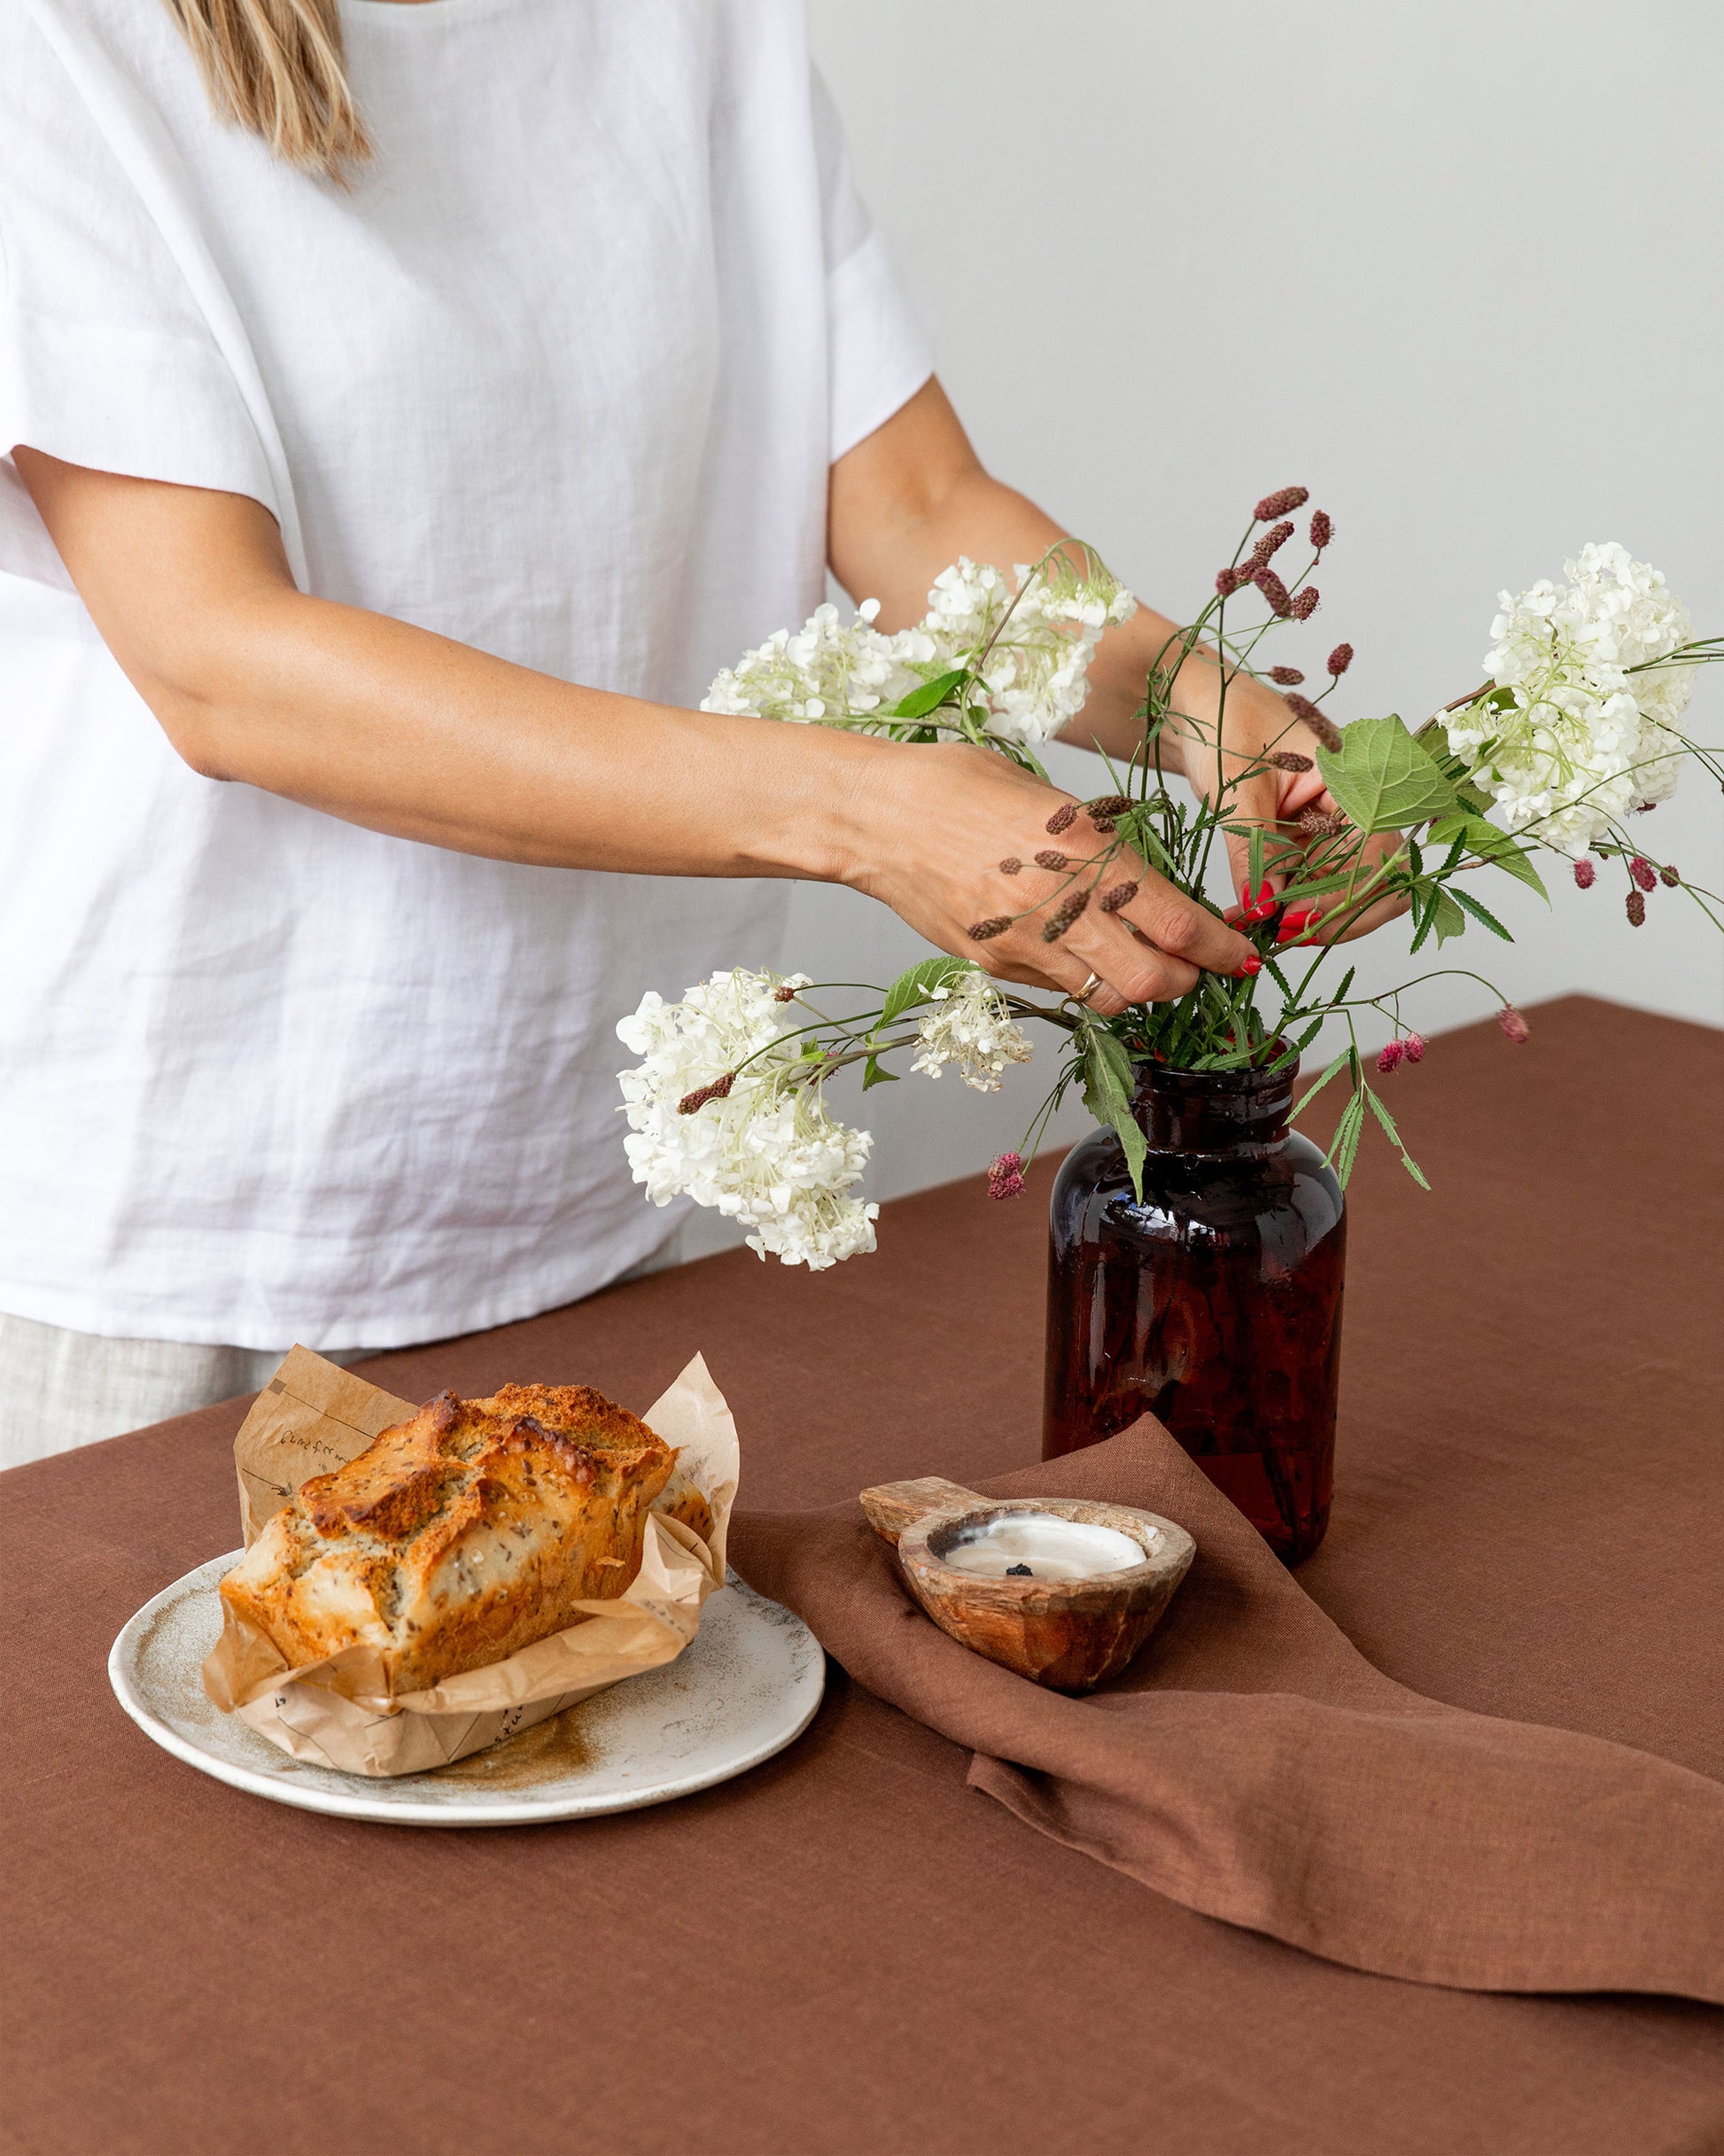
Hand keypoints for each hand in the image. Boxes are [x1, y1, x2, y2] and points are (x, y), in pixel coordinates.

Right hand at [841, 740, 1253, 1017]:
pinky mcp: (993, 964)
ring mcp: (1023, 944)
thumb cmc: (960, 786)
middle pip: (1153, 980)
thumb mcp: (1048, 798)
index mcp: (1085, 852)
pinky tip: (1082, 954)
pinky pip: (1060, 988)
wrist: (876, 816)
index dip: (1221, 949)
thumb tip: (1146, 885)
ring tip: (1143, 965)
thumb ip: (1099, 845)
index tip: (1242, 955)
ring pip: (1109, 998)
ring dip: (1138, 990)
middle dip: (1187, 981)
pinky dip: (1085, 980)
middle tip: (1197, 969)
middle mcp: (1060, 907)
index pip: (1177, 922)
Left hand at [1171, 667, 1409, 941]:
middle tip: (1281, 936)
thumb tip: (1262, 911)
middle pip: (1376, 881)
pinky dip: (1290, 905)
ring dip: (1307, 917)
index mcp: (1360, 776)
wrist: (1200, 705)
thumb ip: (1255, 852)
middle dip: (1334, 916)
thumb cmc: (1223, 722)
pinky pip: (1315, 884)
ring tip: (1257, 928)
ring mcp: (1337, 825)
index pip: (1375, 855)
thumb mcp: (1238, 788)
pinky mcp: (1313, 840)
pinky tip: (1255, 915)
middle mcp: (1360, 803)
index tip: (1290, 921)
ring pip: (1344, 890)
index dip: (1340, 896)